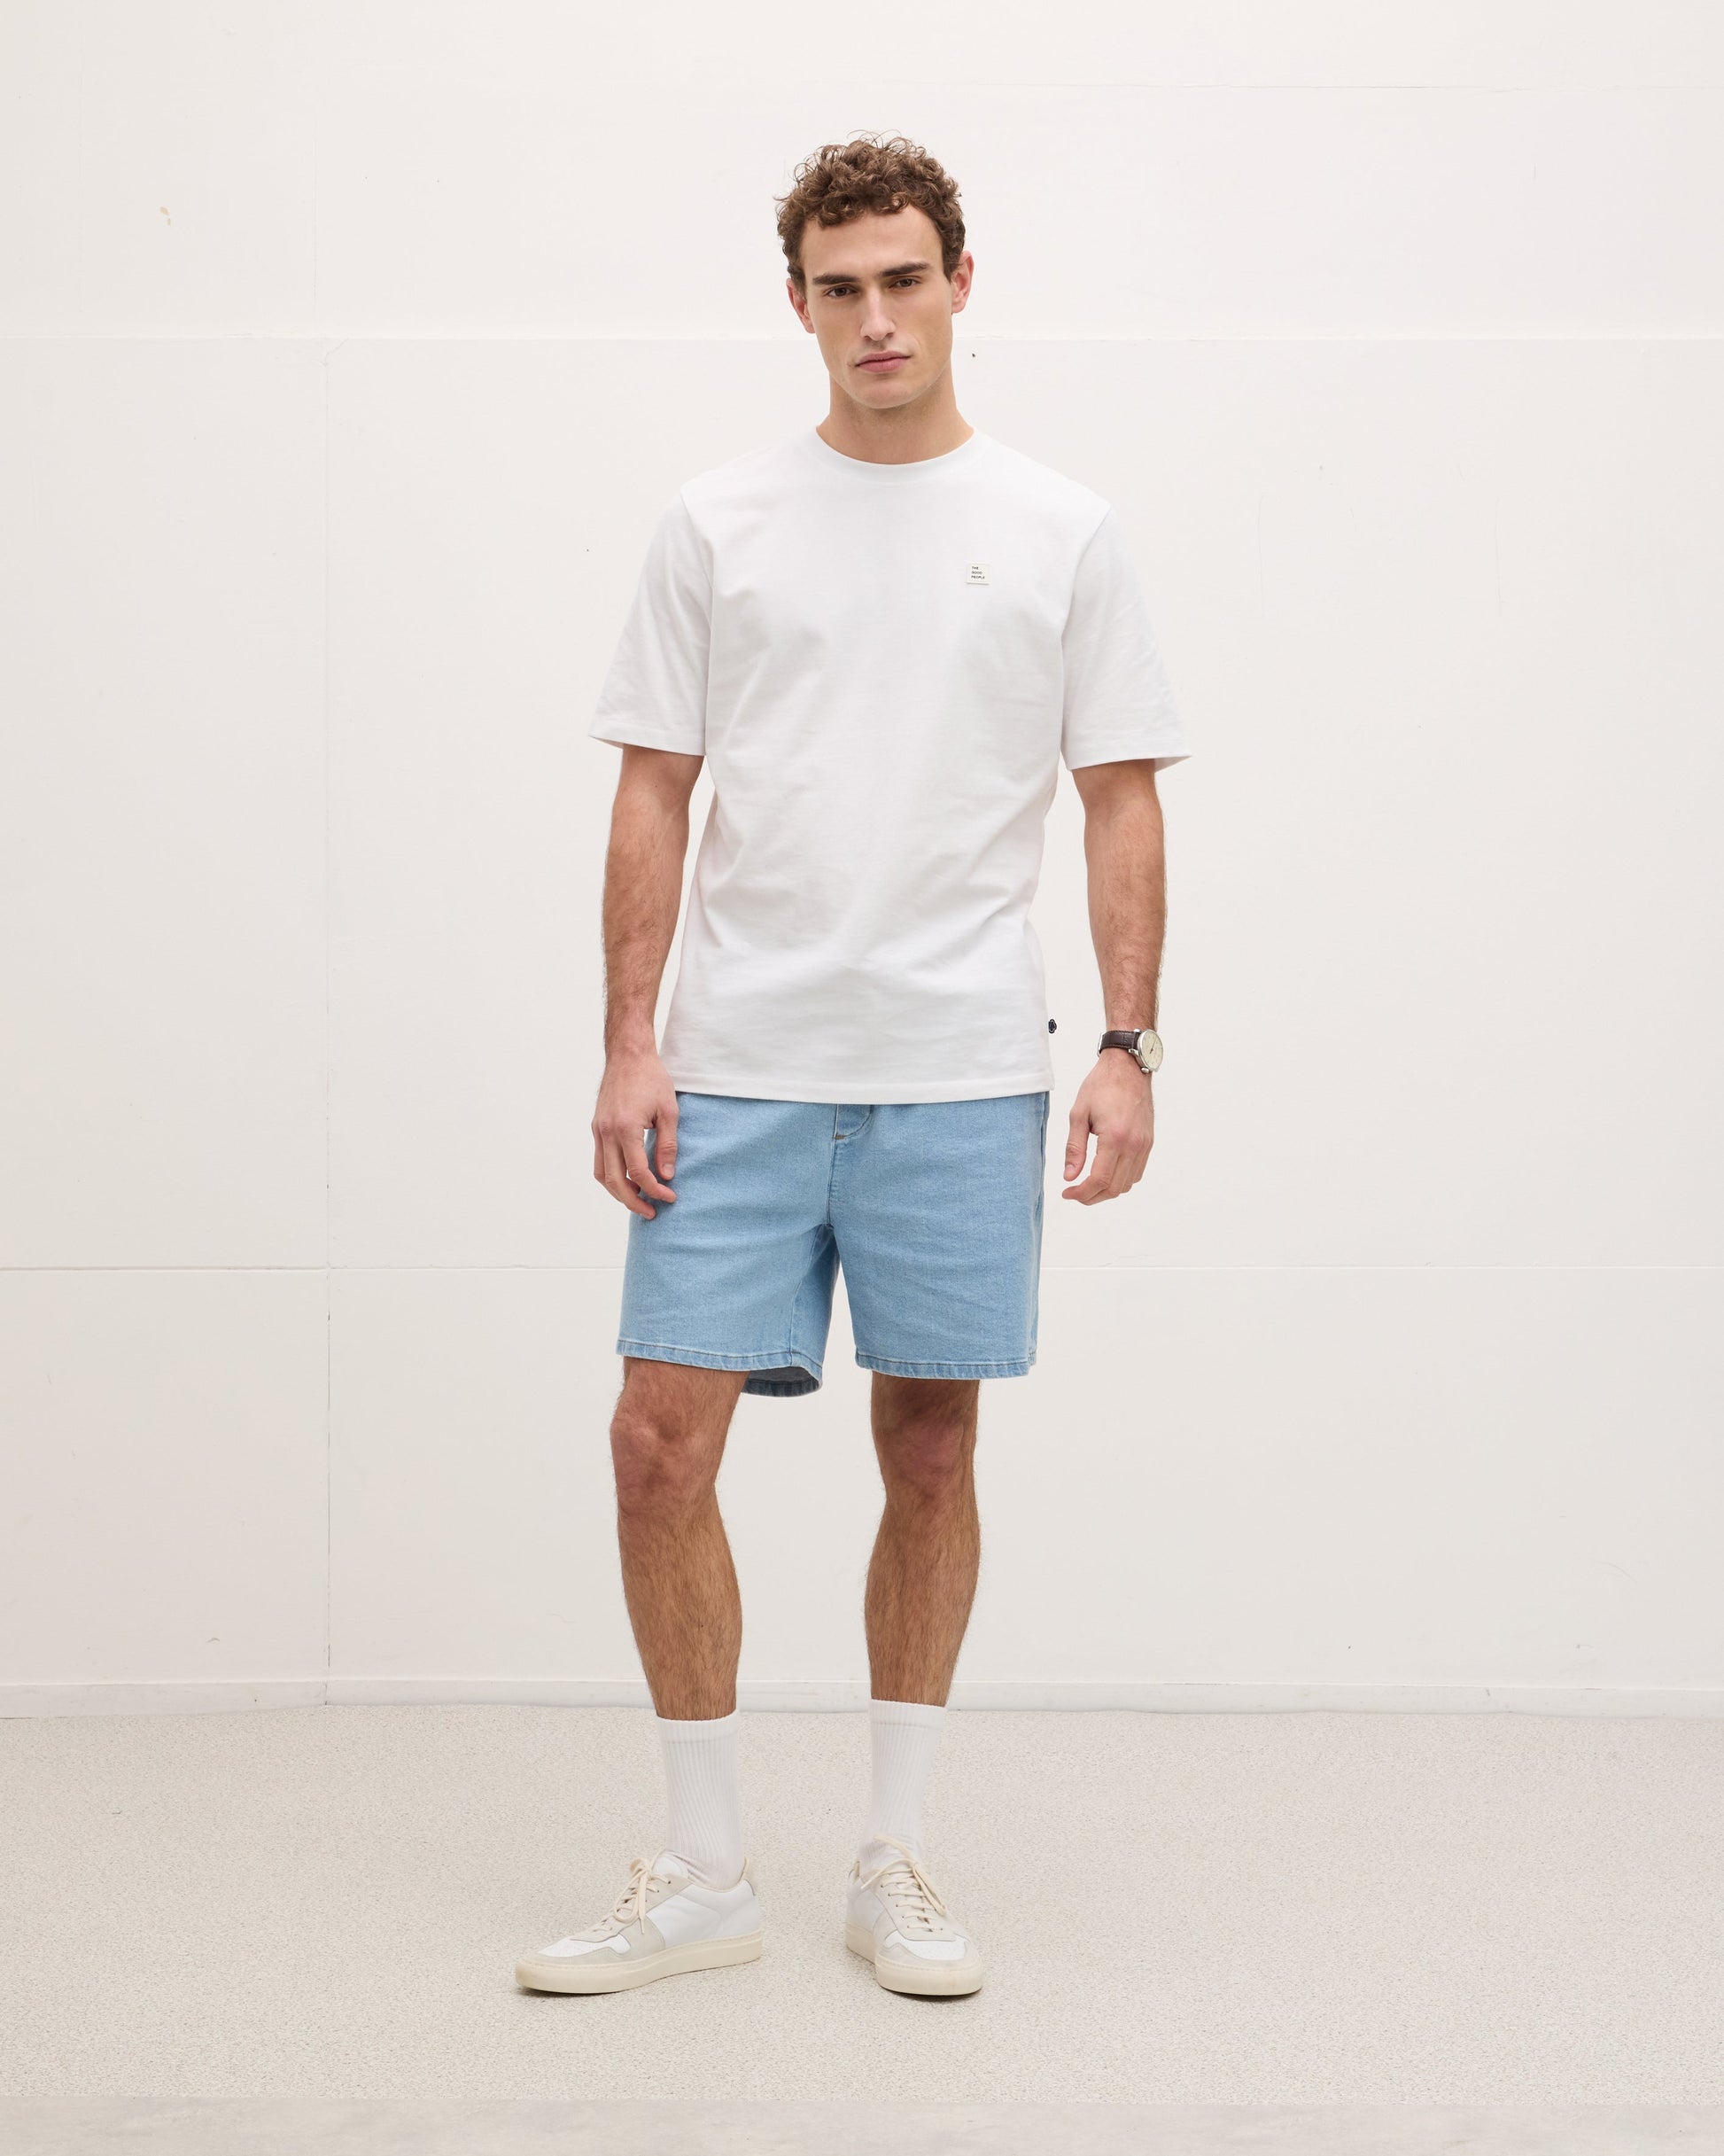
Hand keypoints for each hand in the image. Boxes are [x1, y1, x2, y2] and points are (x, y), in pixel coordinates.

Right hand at [592, 1046, 678, 1217]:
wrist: (628, 1055)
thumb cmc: (652, 1079)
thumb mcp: (669, 1111)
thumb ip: (668, 1145)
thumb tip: (667, 1176)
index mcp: (626, 1128)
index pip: (639, 1172)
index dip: (655, 1189)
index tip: (670, 1197)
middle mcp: (607, 1132)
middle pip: (615, 1181)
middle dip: (633, 1201)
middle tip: (652, 1212)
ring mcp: (598, 1130)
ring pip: (602, 1174)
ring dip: (618, 1193)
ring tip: (638, 1201)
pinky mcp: (596, 1128)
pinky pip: (599, 1161)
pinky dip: (611, 1176)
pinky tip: (627, 1181)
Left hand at [1062, 1054, 1153, 1204]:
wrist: (1128, 1067)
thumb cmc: (1101, 1086)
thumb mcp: (1078, 1114)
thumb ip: (1074, 1148)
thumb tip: (1069, 1177)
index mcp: (1115, 1137)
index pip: (1099, 1180)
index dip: (1082, 1194)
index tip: (1067, 1193)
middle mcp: (1134, 1145)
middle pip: (1114, 1188)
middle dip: (1092, 1197)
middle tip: (1074, 1193)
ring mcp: (1144, 1145)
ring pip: (1127, 1184)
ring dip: (1107, 1191)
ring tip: (1088, 1185)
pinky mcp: (1149, 1143)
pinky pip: (1137, 1173)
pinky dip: (1121, 1180)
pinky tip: (1106, 1173)